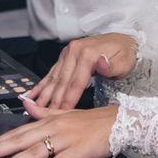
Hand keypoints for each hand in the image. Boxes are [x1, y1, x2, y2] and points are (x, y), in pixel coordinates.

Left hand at [0, 103, 117, 157]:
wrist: (117, 122)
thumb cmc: (91, 120)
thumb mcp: (64, 111)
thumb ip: (42, 110)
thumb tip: (24, 102)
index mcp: (49, 119)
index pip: (17, 131)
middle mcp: (54, 128)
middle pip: (21, 139)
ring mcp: (65, 140)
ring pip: (35, 151)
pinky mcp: (76, 152)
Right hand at [23, 33, 137, 109]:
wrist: (124, 40)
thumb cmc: (125, 54)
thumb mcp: (124, 62)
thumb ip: (112, 66)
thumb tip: (101, 63)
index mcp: (87, 53)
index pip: (75, 82)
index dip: (68, 100)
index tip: (62, 115)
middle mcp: (75, 50)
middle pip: (62, 81)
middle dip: (53, 101)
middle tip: (43, 117)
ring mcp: (69, 52)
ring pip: (54, 77)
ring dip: (44, 94)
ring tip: (32, 108)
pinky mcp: (66, 55)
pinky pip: (52, 71)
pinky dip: (42, 83)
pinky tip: (32, 94)